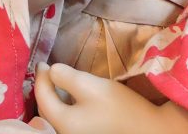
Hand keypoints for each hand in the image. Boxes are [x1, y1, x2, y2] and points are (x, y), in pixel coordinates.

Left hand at [33, 63, 163, 133]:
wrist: (147, 129)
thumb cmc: (119, 106)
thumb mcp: (90, 85)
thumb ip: (66, 77)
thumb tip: (50, 72)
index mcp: (62, 122)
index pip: (42, 96)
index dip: (41, 77)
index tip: (42, 62)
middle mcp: (64, 133)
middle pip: (46, 109)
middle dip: (44, 89)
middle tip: (46, 70)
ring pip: (56, 116)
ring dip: (53, 98)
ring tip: (55, 81)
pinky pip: (66, 120)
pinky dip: (63, 107)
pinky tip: (70, 97)